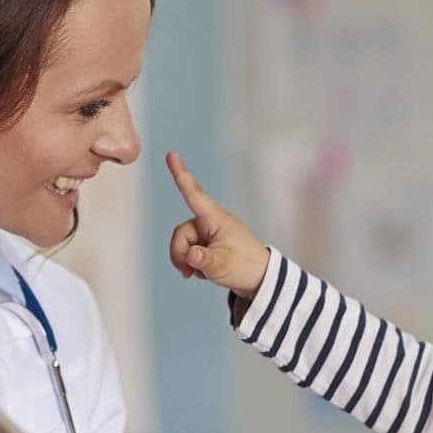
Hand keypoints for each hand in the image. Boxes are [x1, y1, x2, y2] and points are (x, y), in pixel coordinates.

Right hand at [166, 151, 269, 297]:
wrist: (261, 278)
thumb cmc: (245, 266)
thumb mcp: (222, 265)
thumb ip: (203, 260)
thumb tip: (190, 256)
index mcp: (215, 219)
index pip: (194, 193)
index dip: (181, 174)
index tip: (171, 154)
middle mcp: (210, 223)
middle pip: (181, 232)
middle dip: (179, 253)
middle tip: (188, 272)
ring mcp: (209, 234)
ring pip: (183, 244)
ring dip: (185, 260)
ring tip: (199, 273)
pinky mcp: (209, 244)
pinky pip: (190, 251)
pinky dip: (192, 263)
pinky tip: (204, 272)